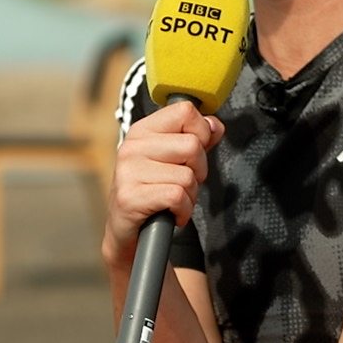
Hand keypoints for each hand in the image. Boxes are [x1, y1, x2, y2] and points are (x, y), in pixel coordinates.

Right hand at [104, 101, 224, 264]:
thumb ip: (197, 139)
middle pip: (192, 145)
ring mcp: (128, 171)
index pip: (185, 111)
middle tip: (182, 183)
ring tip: (173, 200)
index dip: (200, 132)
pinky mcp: (130, 197)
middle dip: (198, 170)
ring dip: (190, 195)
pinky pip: (177, 197)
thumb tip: (214, 125)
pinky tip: (171, 212)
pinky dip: (183, 210)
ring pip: (187, 175)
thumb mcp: (174, 160)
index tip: (192, 153)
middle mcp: (132, 146)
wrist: (128, 230)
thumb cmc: (153, 192)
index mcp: (142, 130)